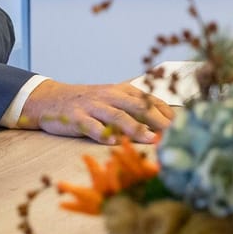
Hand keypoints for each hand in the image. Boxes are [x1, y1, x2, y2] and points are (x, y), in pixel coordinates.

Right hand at [17, 80, 172, 143]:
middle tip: (174, 133)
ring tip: (151, 140)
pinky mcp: (76, 118)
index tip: (181, 124)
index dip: (166, 111)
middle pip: (138, 106)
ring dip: (136, 128)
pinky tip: (113, 142)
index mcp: (121, 90)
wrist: (51, 99)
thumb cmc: (88, 103)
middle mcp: (109, 96)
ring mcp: (92, 106)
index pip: (149, 99)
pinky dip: (103, 134)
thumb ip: (133, 108)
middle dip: (158, 120)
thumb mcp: (112, 99)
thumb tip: (163, 121)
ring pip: (117, 116)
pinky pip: (91, 126)